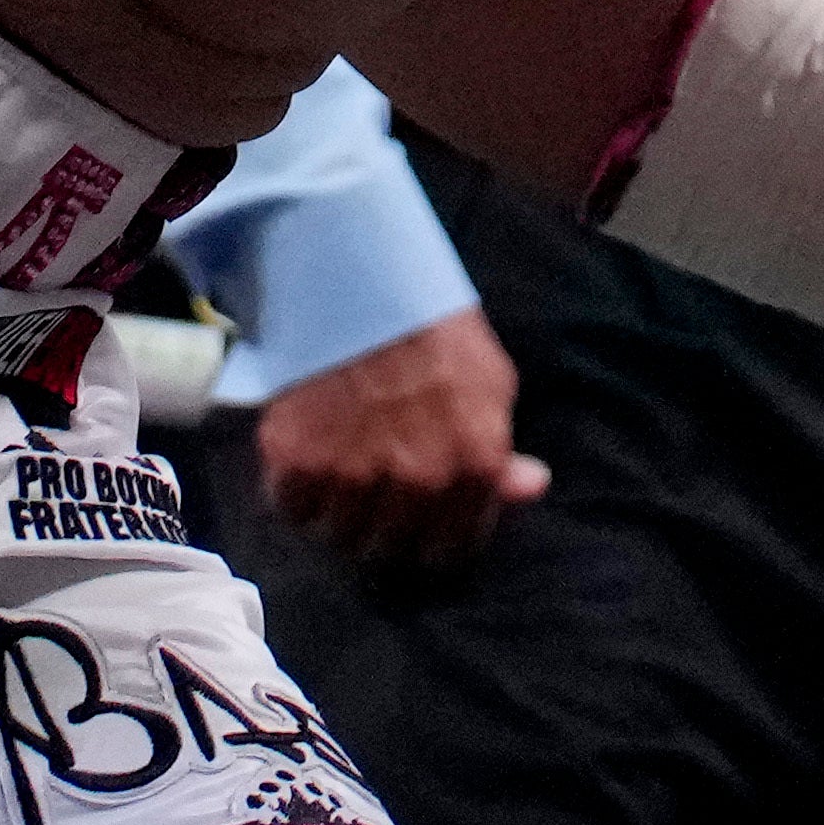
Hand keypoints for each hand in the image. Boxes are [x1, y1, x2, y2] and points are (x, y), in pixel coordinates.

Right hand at [249, 311, 544, 577]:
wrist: (354, 275)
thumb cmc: (430, 327)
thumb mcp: (489, 380)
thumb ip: (503, 448)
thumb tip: (530, 488)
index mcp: (473, 465)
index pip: (452, 549)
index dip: (434, 533)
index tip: (421, 514)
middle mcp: (417, 481)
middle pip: (391, 548)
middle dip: (385, 525)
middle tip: (375, 484)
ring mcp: (354, 477)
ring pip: (341, 536)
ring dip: (339, 512)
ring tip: (341, 466)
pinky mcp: (297, 464)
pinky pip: (294, 510)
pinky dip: (296, 491)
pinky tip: (310, 453)